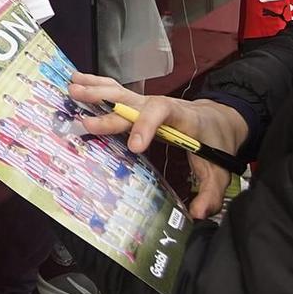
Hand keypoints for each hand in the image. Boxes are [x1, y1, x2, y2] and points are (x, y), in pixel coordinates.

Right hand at [68, 74, 247, 218]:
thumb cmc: (216, 142)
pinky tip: (76, 80)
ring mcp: (147, 102)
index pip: (162, 112)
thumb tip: (197, 214)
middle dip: (109, 110)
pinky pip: (116, 91)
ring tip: (72, 89)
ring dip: (96, 90)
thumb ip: (212, 193)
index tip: (134, 147)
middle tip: (84, 121)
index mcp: (182, 117)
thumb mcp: (220, 170)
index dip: (147, 126)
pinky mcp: (139, 103)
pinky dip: (96, 85)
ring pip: (121, 92)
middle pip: (133, 102)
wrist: (218, 119)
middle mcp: (161, 105)